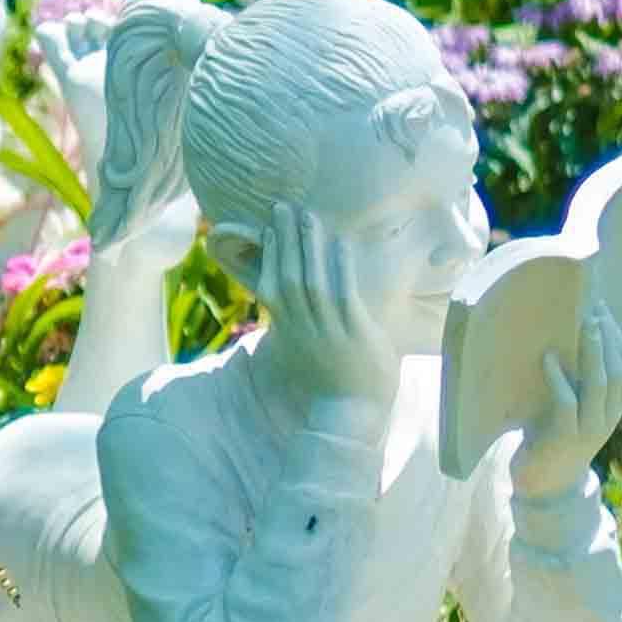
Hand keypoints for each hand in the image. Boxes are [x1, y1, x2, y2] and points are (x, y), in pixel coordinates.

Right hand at [255, 200, 394, 438]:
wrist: (350, 414)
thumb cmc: (331, 380)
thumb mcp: (305, 348)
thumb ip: (298, 323)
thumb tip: (291, 300)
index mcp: (290, 330)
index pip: (271, 287)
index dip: (268, 257)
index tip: (266, 229)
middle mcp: (303, 327)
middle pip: (288, 276)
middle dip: (284, 240)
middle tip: (282, 206)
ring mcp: (328, 329)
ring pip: (312, 281)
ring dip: (309, 246)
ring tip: (308, 215)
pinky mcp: (355, 332)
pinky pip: (344, 294)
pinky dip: (341, 268)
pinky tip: (341, 243)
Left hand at [511, 305, 621, 502]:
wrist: (543, 486)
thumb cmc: (554, 437)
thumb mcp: (576, 408)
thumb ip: (579, 382)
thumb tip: (570, 334)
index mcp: (613, 409)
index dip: (620, 338)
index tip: (603, 311)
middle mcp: (607, 419)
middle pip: (618, 371)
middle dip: (608, 337)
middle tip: (593, 310)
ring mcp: (588, 430)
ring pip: (600, 384)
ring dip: (593, 351)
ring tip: (583, 325)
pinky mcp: (564, 439)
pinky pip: (567, 404)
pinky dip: (558, 378)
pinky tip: (548, 358)